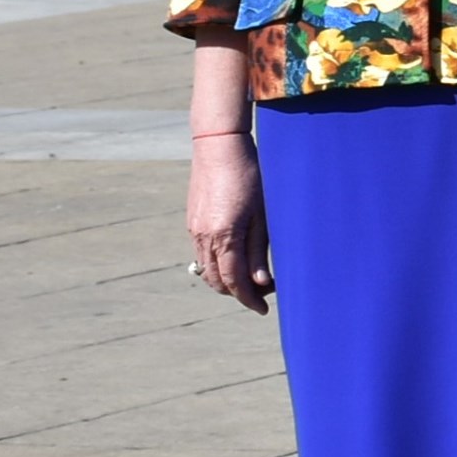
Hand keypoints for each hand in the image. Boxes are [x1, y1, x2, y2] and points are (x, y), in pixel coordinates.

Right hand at [186, 132, 272, 310]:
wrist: (219, 147)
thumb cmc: (250, 177)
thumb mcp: (263, 215)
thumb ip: (258, 250)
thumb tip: (259, 283)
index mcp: (224, 236)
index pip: (234, 281)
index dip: (249, 299)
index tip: (264, 309)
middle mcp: (204, 237)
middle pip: (217, 281)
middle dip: (238, 293)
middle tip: (263, 293)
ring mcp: (194, 230)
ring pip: (207, 270)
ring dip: (227, 280)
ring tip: (252, 278)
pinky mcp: (193, 222)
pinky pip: (202, 255)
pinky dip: (217, 265)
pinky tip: (236, 259)